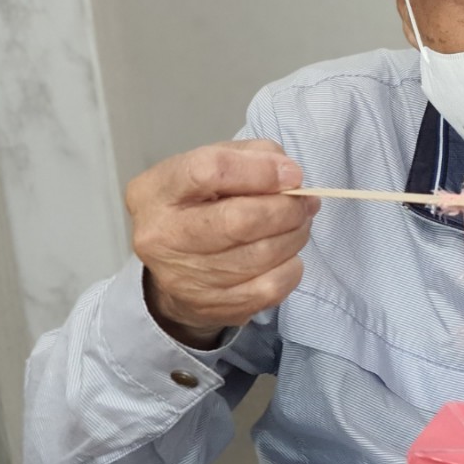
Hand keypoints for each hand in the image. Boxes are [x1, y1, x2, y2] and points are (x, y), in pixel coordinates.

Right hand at [125, 139, 319, 347]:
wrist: (169, 268)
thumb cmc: (197, 203)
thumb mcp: (214, 164)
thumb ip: (254, 156)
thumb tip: (290, 175)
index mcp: (159, 190)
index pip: (210, 171)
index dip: (261, 171)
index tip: (291, 174)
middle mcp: (163, 236)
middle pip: (240, 221)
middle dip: (287, 209)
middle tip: (304, 203)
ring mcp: (185, 278)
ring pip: (262, 255)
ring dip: (295, 236)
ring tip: (297, 225)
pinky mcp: (212, 307)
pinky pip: (272, 287)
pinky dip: (291, 267)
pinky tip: (285, 255)